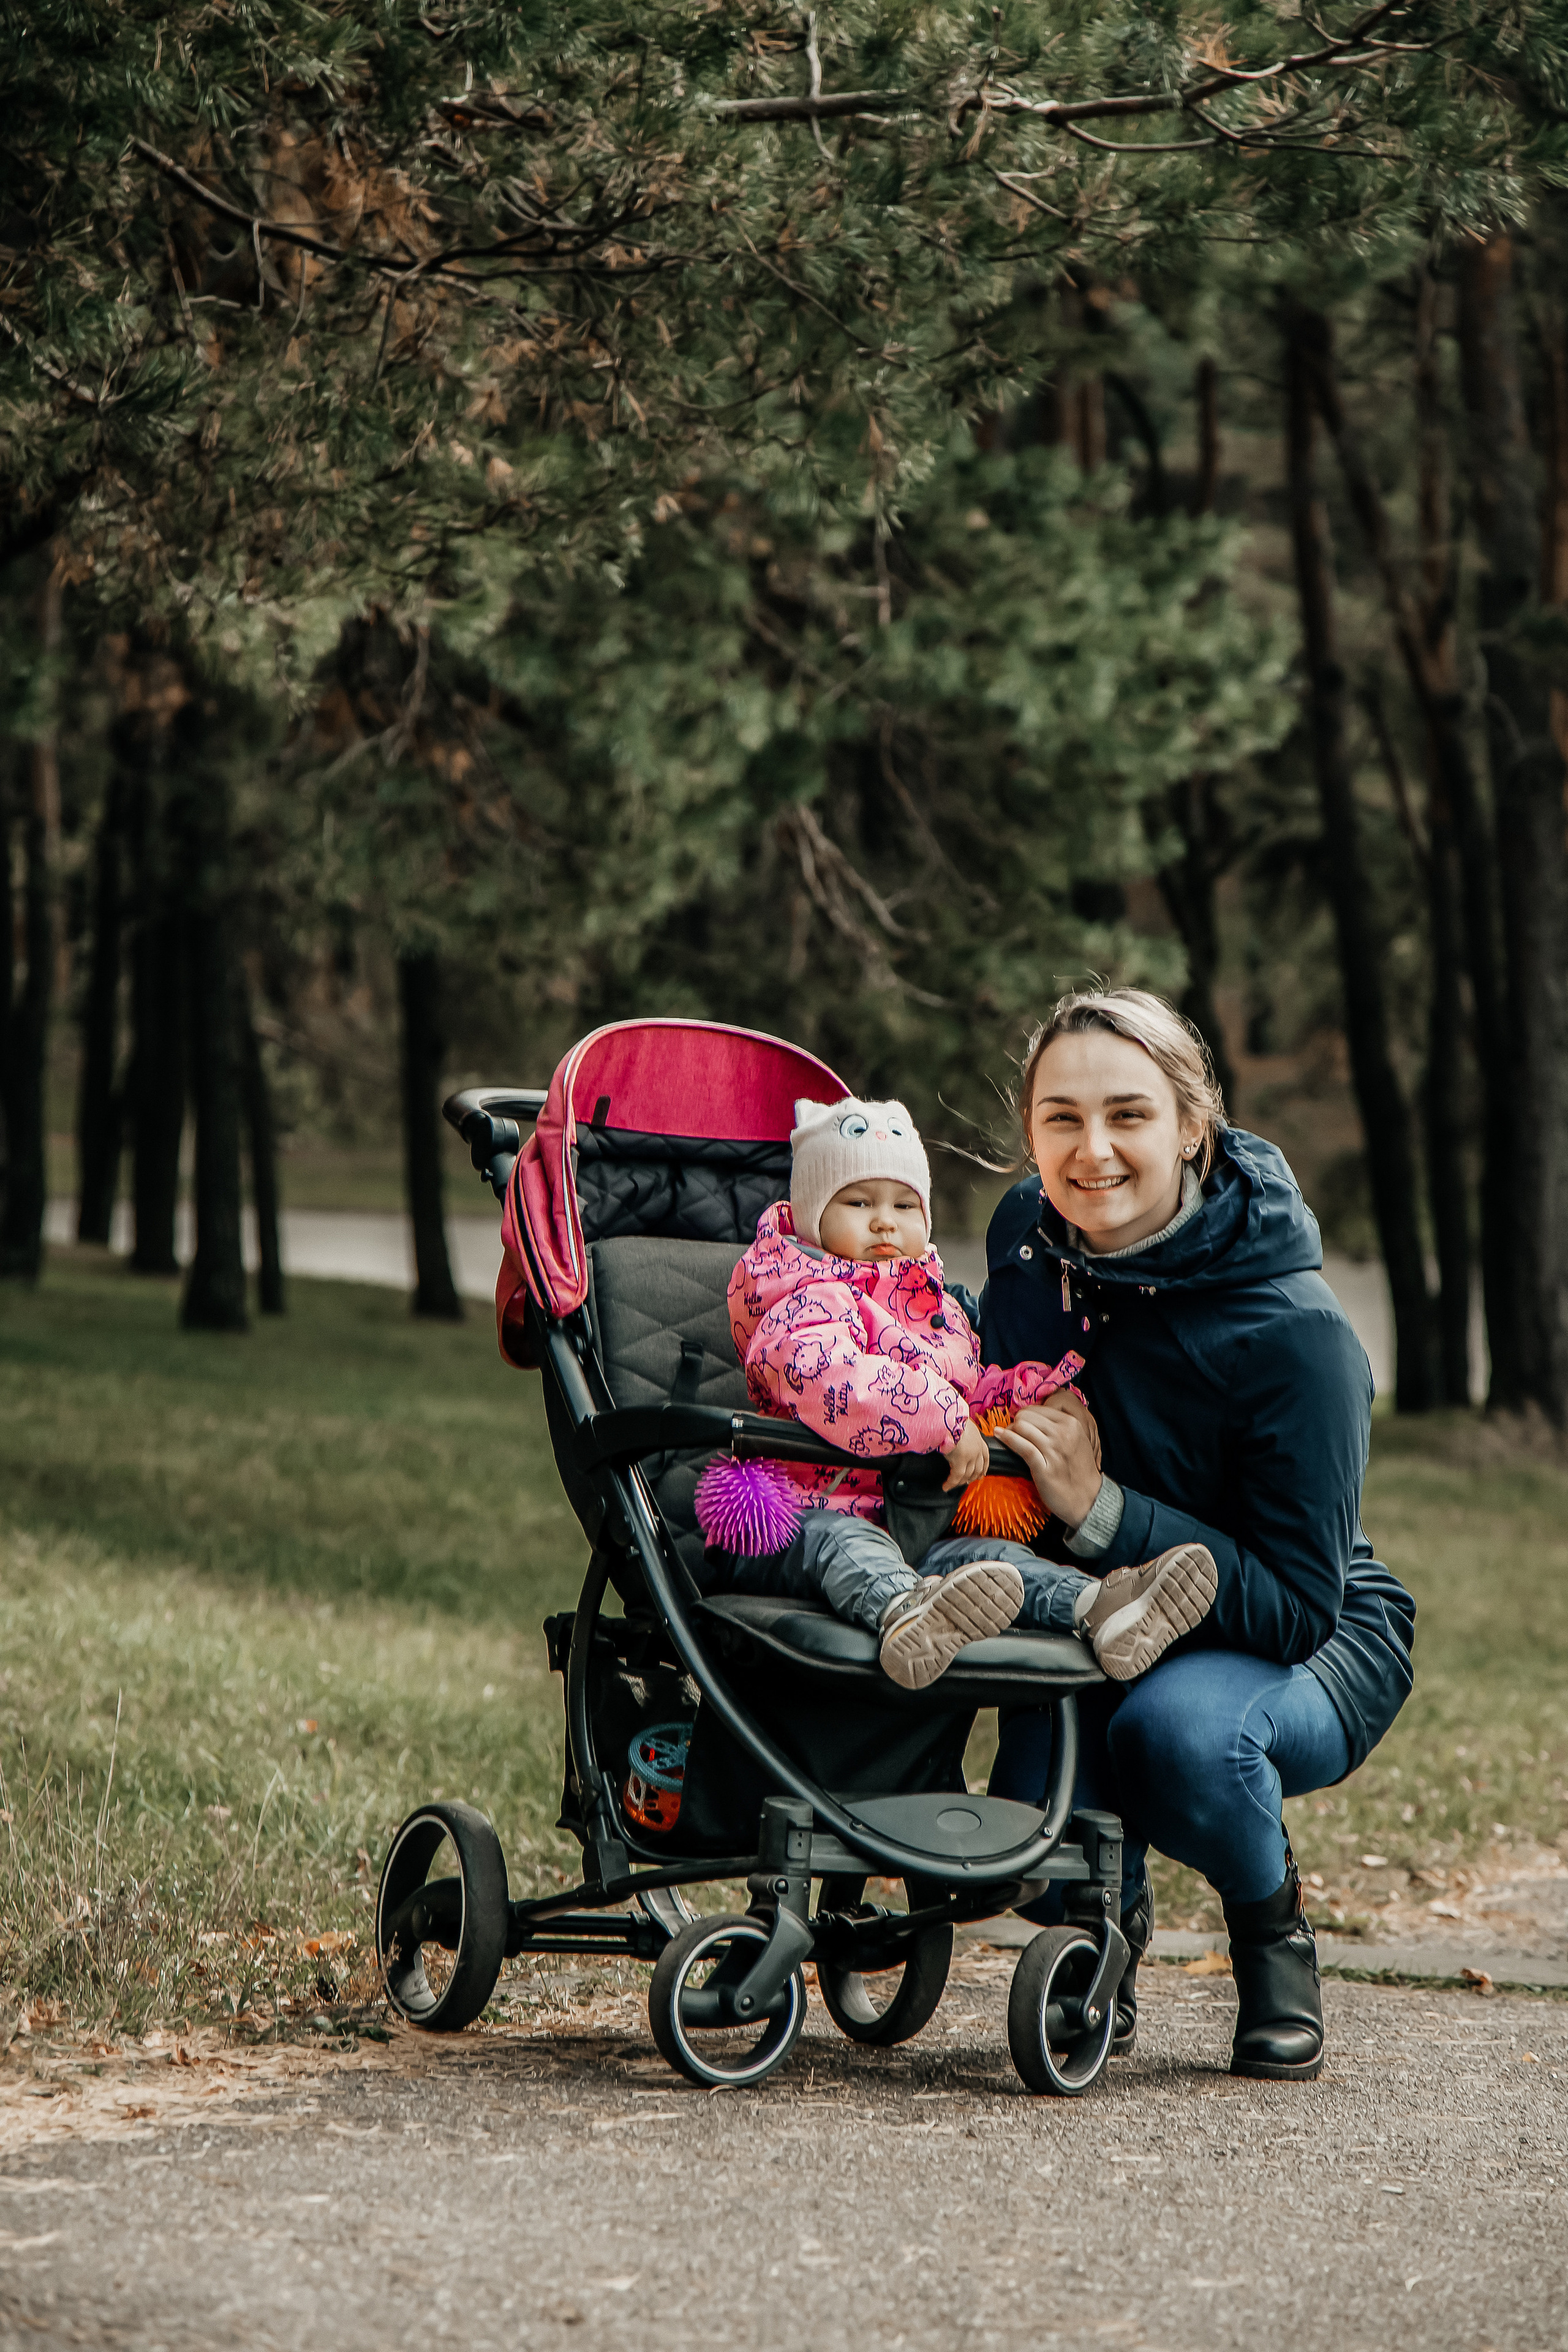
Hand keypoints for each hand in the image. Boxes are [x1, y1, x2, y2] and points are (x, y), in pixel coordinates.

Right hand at [941, 1418, 990, 1490]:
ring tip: (952, 1485)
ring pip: (967, 1475)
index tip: (982, 1473)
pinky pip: (955, 1477)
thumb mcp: (962, 1423)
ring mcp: (970, 1457)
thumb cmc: (951, 1417)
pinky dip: (950, 1484)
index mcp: (979, 1439)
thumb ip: (963, 1431)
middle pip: (977, 1468)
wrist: (947, 1418)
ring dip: (960, 1482)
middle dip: (973, 1477)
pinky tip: (945, 1486)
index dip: (984, 1467)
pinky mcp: (959, 1462)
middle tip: (967, 1482)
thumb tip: (955, 1433)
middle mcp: (977, 1449)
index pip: (985, 1456)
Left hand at [995, 1396, 1102, 1527]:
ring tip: (1008, 1439)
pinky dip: (1007, 1439)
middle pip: (1026, 1416)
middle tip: (1014, 1434)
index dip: (1025, 1417)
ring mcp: (1054, 1450)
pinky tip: (1000, 1436)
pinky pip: (1021, 1446)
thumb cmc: (1078, 1470)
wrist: (1088, 1498)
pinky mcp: (1044, 1467)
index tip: (1021, 1426)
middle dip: (1016, 1423)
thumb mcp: (1076, 1440)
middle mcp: (1063, 1434)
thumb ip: (1058, 1426)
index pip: (1036, 1409)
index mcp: (1071, 1423)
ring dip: (1010, 1431)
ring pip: (1021, 1427)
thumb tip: (1030, 1416)